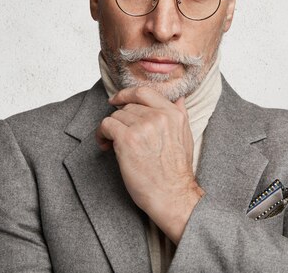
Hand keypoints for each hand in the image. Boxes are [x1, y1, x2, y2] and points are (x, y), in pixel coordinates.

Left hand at [96, 86, 204, 243]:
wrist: (172, 195)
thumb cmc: (176, 172)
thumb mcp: (186, 136)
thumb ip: (180, 114)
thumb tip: (179, 98)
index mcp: (173, 114)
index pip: (144, 92)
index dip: (126, 94)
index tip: (116, 101)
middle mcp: (158, 116)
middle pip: (127, 107)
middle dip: (120, 121)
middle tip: (117, 135)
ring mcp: (142, 126)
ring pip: (115, 116)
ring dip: (110, 129)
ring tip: (112, 144)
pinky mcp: (127, 139)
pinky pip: (106, 125)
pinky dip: (102, 134)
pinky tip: (105, 145)